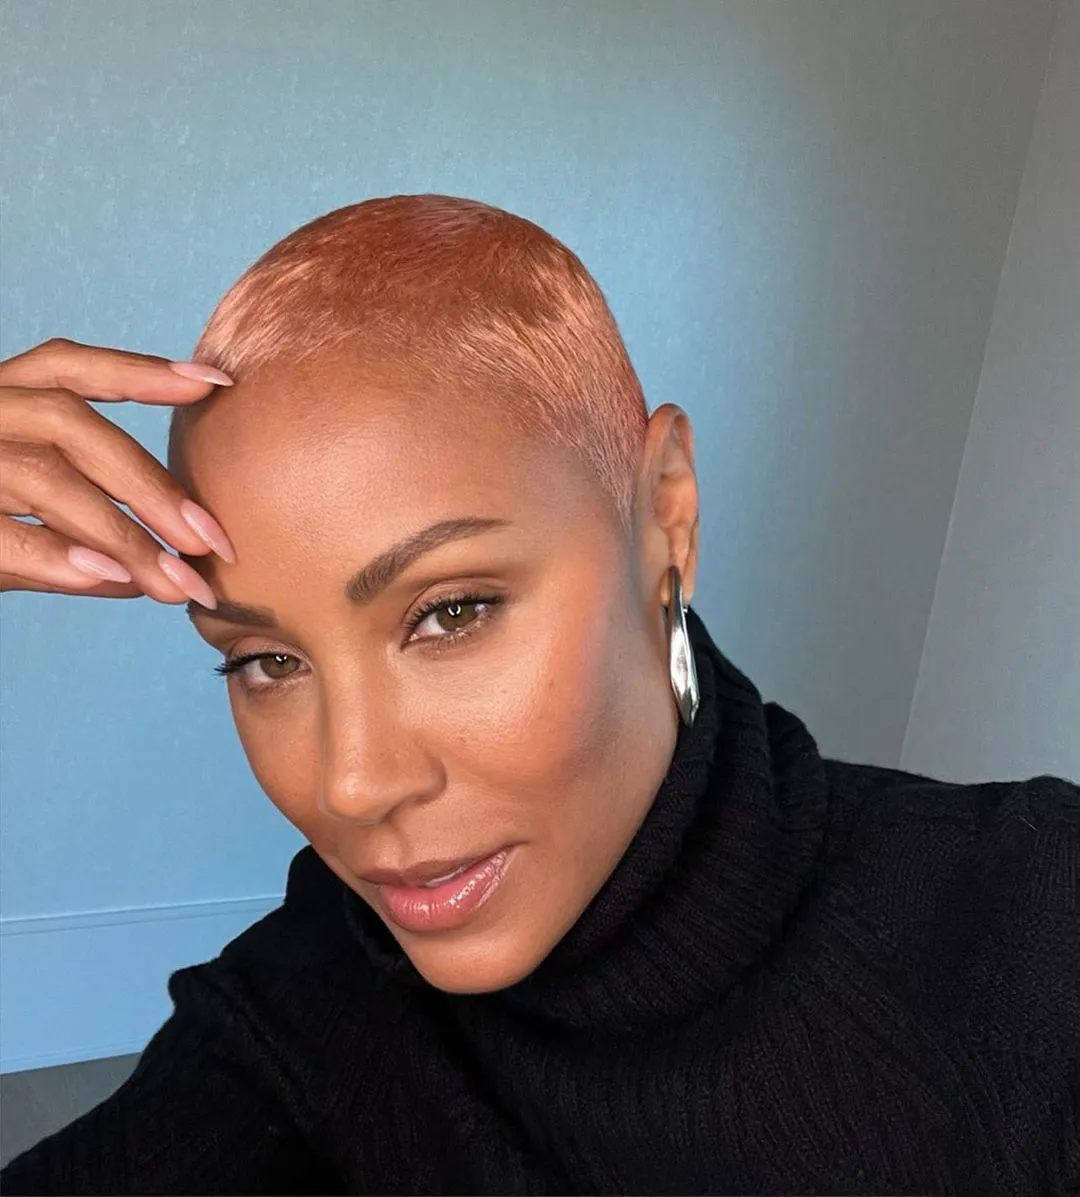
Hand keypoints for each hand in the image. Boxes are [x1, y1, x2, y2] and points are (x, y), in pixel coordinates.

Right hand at [0, 337, 234, 604]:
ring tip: (175, 582)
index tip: (216, 384)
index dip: (140, 370)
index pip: (66, 366)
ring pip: (43, 474)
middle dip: (150, 482)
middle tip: (212, 541)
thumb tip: (149, 575)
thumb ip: (71, 539)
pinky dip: (56, 555)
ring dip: (121, 532)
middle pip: (69, 422)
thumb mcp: (8, 529)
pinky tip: (111, 580)